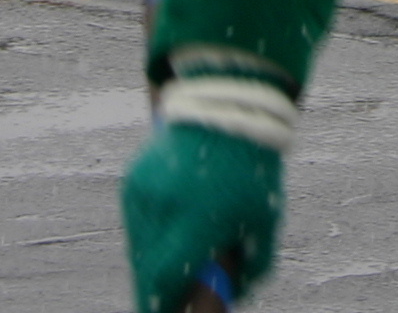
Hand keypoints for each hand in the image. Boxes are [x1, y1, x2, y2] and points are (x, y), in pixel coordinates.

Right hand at [123, 125, 281, 312]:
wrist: (226, 104)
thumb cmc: (253, 169)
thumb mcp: (265, 219)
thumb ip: (253, 266)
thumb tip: (232, 296)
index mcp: (198, 219)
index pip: (165, 280)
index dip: (162, 306)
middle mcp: (163, 207)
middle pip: (145, 271)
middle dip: (155, 292)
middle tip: (169, 300)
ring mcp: (143, 192)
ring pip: (139, 248)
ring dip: (154, 262)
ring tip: (182, 250)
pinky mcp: (132, 179)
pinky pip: (137, 222)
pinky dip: (151, 233)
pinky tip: (175, 219)